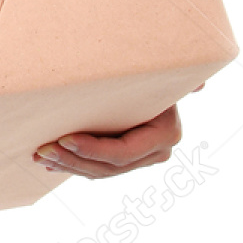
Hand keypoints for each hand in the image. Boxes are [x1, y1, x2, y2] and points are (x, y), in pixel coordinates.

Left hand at [33, 86, 203, 180]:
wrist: (155, 79)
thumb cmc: (154, 71)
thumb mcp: (161, 72)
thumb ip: (179, 80)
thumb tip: (201, 87)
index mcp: (165, 135)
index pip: (123, 152)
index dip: (93, 149)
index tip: (64, 138)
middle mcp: (156, 153)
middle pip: (108, 166)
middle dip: (73, 159)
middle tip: (43, 150)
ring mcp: (140, 160)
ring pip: (100, 171)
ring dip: (68, 165)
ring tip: (40, 156)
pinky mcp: (124, 161)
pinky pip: (97, 168)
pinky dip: (73, 165)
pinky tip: (51, 164)